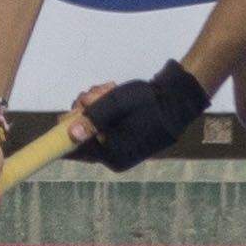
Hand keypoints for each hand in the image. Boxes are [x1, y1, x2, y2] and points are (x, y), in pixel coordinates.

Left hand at [70, 59, 207, 173]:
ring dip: (96, 105)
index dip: (68, 126)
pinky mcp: (124, 140)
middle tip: (97, 92)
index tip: (73, 110)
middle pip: (82, 134)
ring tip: (110, 89)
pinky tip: (114, 93)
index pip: (75, 148)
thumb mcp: (116, 105)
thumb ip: (92, 119)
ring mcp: (119, 149)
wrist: (177, 100)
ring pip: (92, 125)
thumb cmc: (149, 102)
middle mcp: (113, 157)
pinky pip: (104, 125)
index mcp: (111, 155)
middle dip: (86, 110)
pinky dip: (106, 109)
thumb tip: (70, 134)